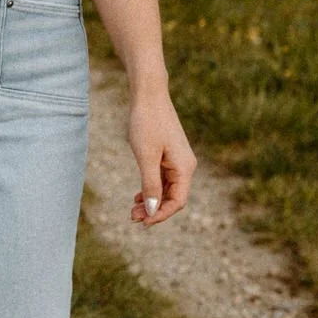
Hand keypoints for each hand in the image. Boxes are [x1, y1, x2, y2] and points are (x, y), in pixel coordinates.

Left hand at [127, 87, 194, 224]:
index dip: (161, 215)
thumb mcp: (146, 157)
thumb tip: (152, 211)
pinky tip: (138, 196)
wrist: (148, 95)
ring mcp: (178, 160)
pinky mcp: (169, 154)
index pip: (177, 202)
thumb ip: (150, 184)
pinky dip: (151, 188)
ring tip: (132, 209)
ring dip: (151, 200)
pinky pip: (163, 178)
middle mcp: (185, 166)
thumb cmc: (147, 123)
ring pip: (166, 189)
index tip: (142, 222)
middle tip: (132, 217)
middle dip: (154, 210)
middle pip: (172, 197)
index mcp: (185, 168)